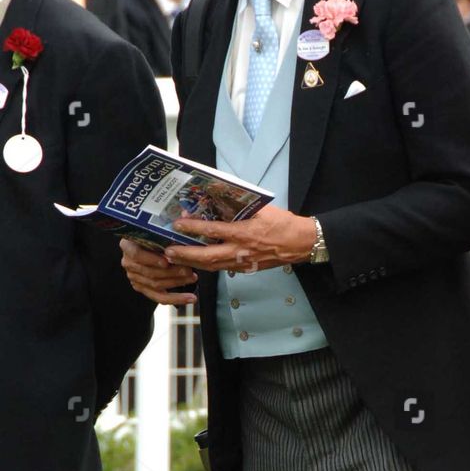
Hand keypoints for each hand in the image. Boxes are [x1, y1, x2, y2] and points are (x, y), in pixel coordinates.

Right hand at [120, 238, 197, 305]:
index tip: (166, 262)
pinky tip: (191, 298)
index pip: (136, 254)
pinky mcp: (143, 289)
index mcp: (128, 246)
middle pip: (150, 272)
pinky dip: (177, 298)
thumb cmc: (155, 235)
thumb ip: (162, 236)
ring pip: (156, 285)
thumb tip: (178, 241)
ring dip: (177, 282)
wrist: (149, 244)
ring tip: (193, 278)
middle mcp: (128, 263)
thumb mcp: (156, 231)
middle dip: (172, 272)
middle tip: (189, 270)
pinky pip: (160, 297)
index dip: (152, 260)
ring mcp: (135, 277)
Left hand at [163, 206, 316, 273]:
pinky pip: (222, 269)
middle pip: (207, 256)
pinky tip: (196, 263)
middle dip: (185, 254)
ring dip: (192, 263)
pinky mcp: (246, 268)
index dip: (194, 227)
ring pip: (212, 266)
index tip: (178, 223)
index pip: (213, 230)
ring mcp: (243, 262)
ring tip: (175, 259)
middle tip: (168, 251)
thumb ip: (238, 208)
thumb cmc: (282, 223)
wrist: (300, 243)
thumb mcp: (260, 209)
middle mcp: (241, 250)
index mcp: (245, 232)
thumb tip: (217, 202)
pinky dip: (207, 266)